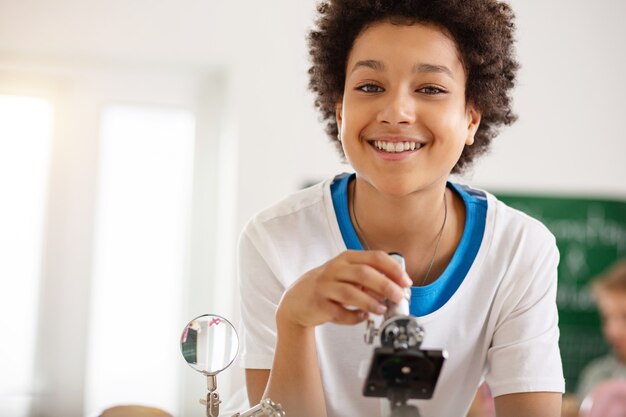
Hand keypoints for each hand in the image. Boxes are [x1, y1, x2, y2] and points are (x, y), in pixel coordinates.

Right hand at [277, 250, 412, 327]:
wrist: (297, 301)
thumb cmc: (328, 286)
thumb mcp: (347, 274)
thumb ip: (370, 278)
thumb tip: (396, 288)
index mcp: (346, 258)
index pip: (374, 257)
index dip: (393, 269)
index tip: (406, 282)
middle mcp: (334, 269)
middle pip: (364, 273)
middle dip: (386, 286)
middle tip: (399, 297)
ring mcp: (324, 286)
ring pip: (351, 292)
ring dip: (371, 303)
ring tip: (381, 310)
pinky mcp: (318, 304)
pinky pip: (339, 312)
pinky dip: (354, 317)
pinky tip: (362, 317)